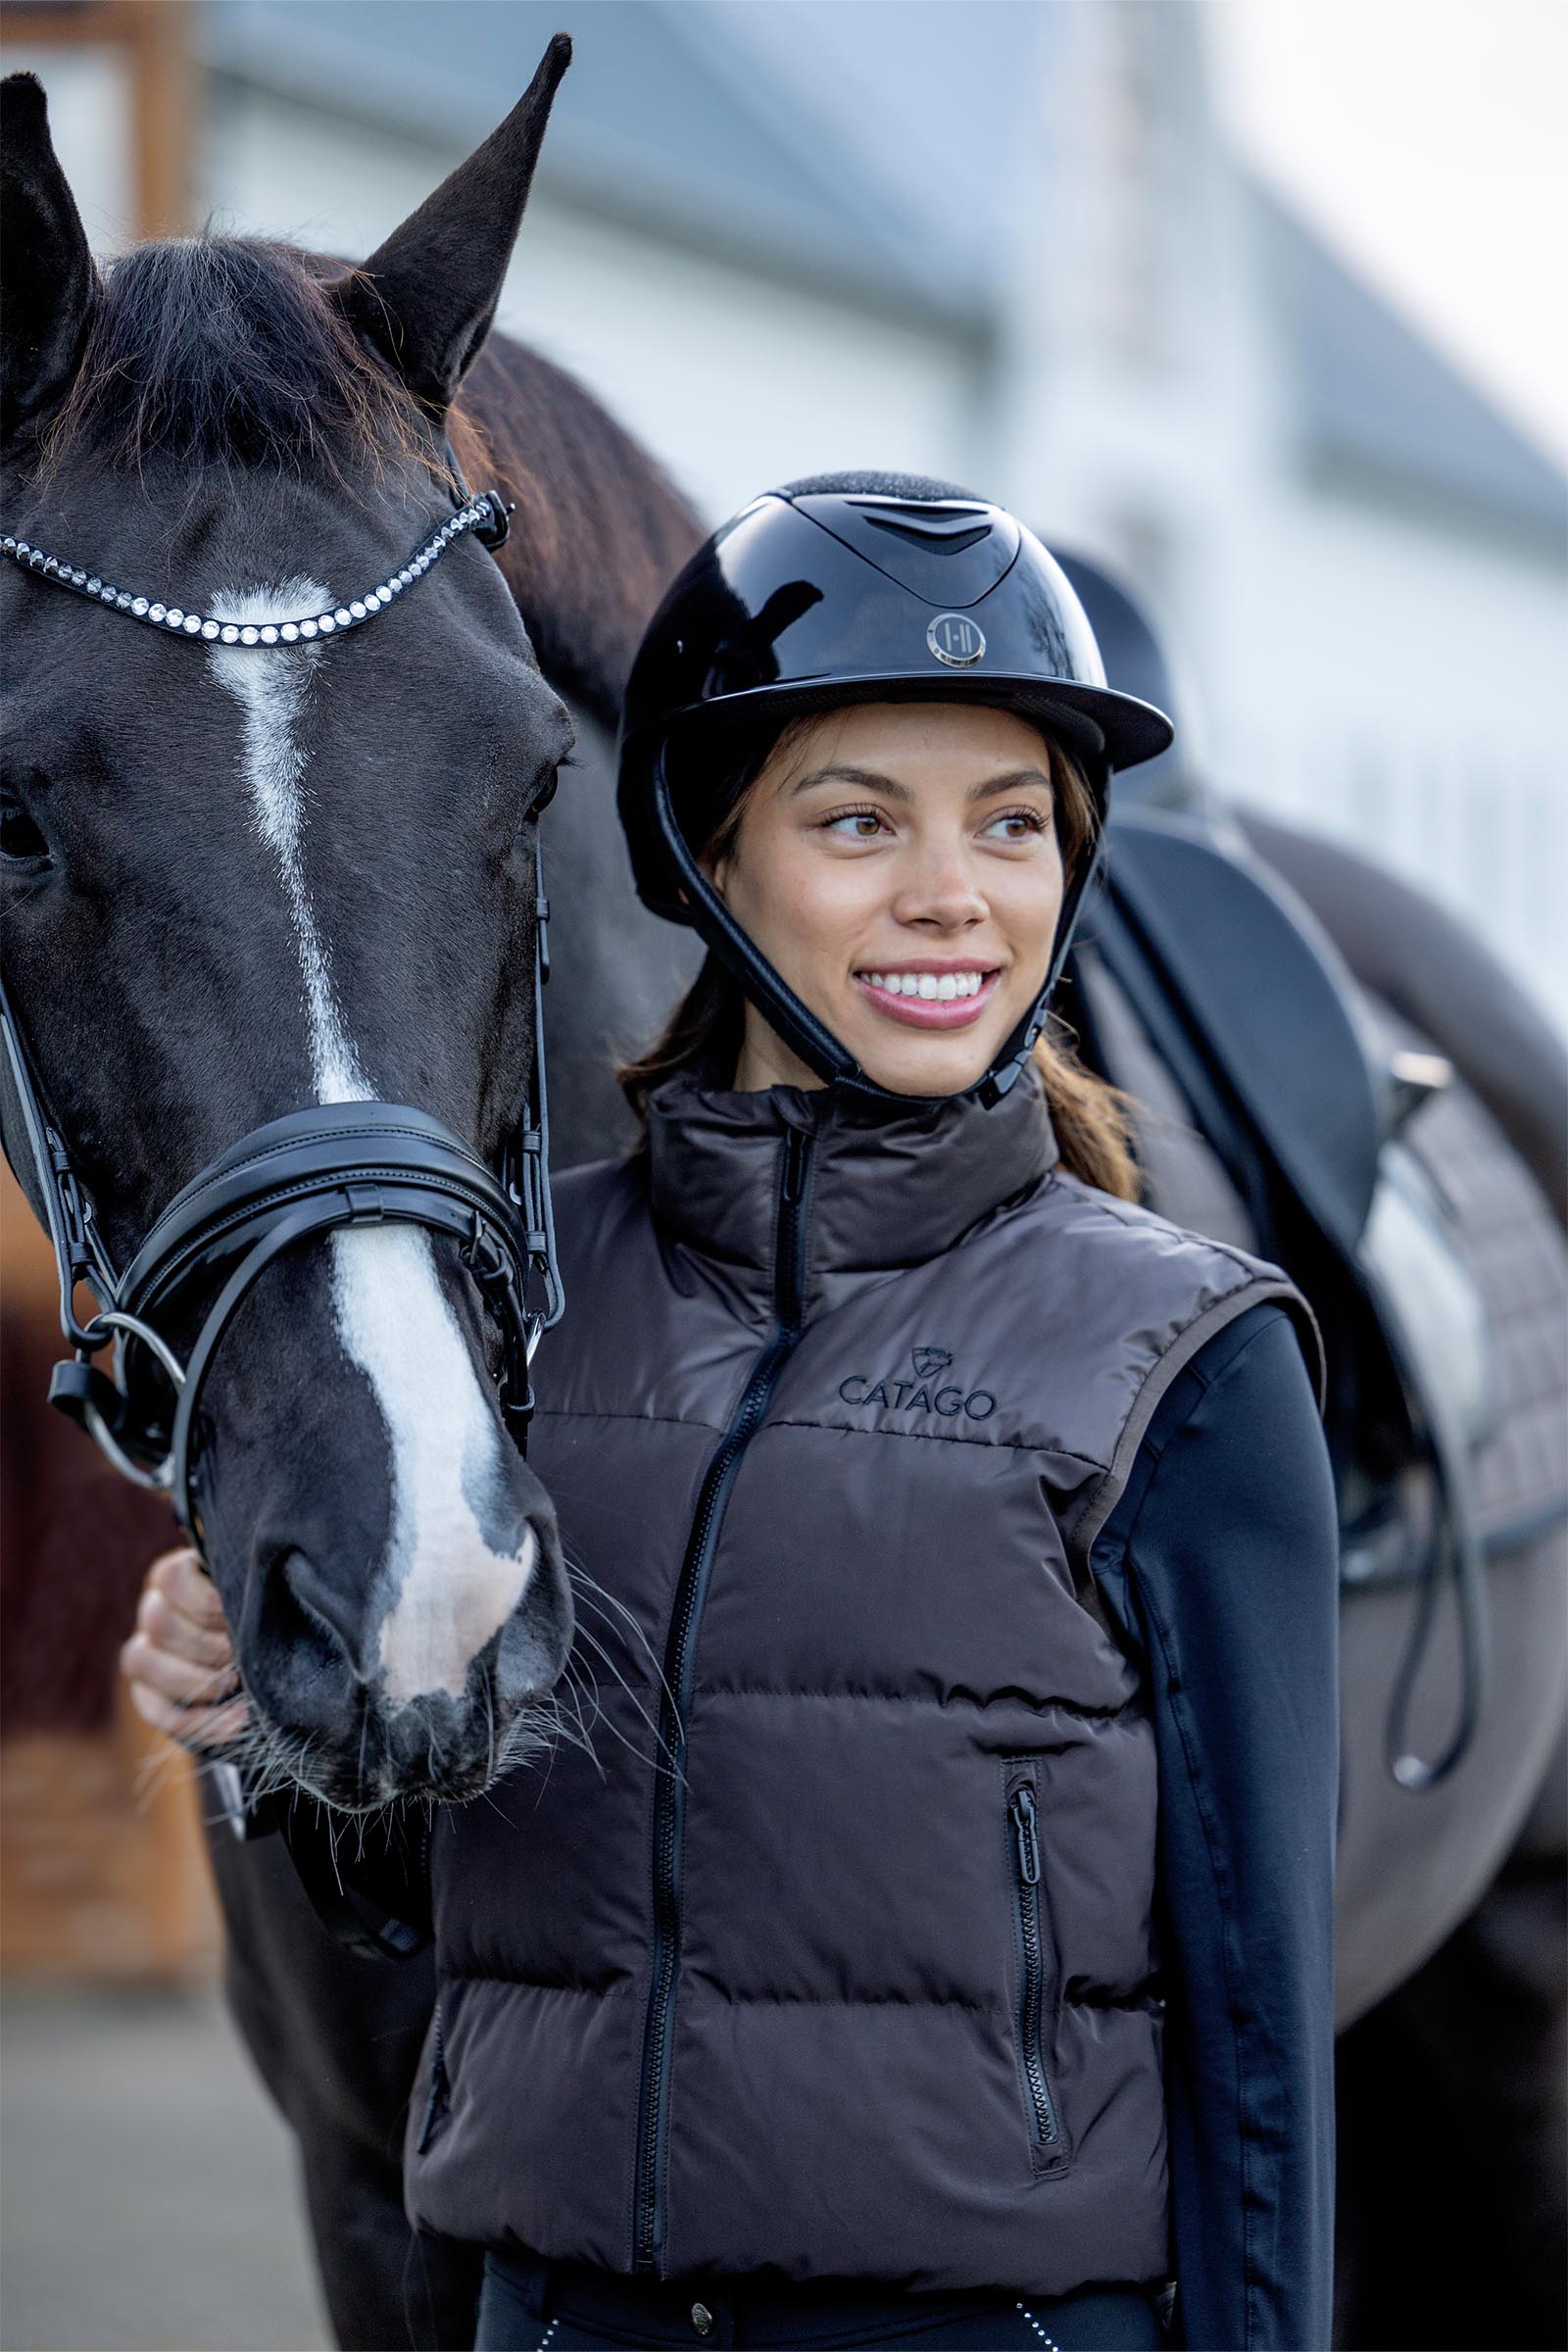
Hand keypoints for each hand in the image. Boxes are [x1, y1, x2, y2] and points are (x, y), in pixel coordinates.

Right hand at [120, 1545, 248, 1748]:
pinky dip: (198, 1721)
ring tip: (236, 1685)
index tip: (239, 1615)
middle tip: (242, 1655)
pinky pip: (155, 1711)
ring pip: (142, 1662)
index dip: (206, 1601)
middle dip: (207, 1644)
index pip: (171, 1578)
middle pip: (158, 1621)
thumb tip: (255, 1587)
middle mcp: (154, 1610)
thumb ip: (251, 1590)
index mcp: (178, 1577)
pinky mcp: (147, 1694)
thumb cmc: (265, 1616)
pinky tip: (237, 1721)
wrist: (266, 1665)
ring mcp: (144, 1652)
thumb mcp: (258, 1596)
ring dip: (195, 1679)